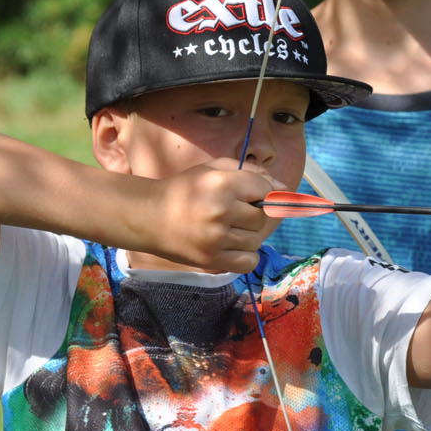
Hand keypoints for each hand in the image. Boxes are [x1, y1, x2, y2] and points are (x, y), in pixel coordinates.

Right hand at [150, 163, 275, 271]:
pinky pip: (249, 261)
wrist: (147, 216)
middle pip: (261, 216)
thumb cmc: (183, 189)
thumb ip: (250, 173)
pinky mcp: (211, 260)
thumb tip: (284, 187)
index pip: (265, 190)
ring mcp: (216, 238)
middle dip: (252, 213)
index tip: (251, 196)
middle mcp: (221, 211)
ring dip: (247, 235)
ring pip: (256, 239)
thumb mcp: (212, 169)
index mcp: (222, 184)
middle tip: (232, 212)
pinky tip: (231, 246)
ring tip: (226, 228)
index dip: (264, 192)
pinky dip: (245, 255)